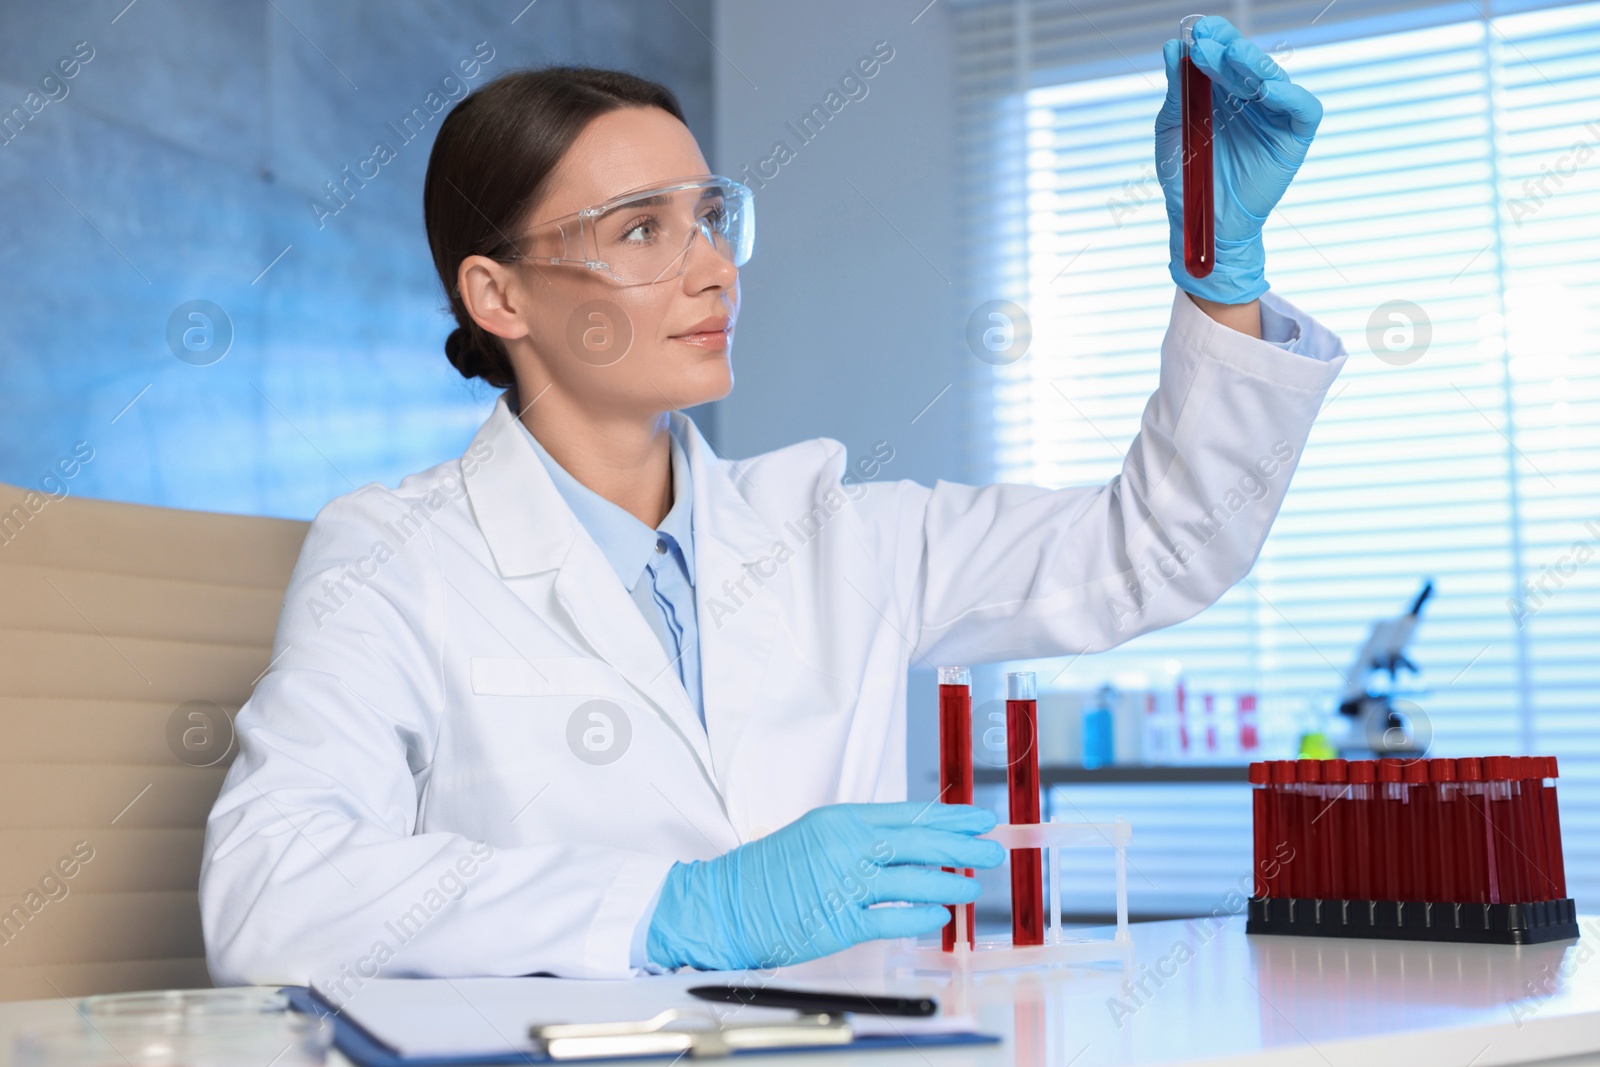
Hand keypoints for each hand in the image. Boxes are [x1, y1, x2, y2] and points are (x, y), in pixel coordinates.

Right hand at [645, 801, 1004, 970]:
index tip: (980, 819)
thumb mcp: (817, 834)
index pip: (910, 815)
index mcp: (843, 819)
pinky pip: (892, 919)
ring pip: (913, 880)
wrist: (726, 902)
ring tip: (974, 887)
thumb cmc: (772, 871)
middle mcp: (847, 846)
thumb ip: (862, 836)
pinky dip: (920, 916)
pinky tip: (940, 916)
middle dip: (963, 847)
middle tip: (993, 849)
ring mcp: (844, 883)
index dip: (951, 818)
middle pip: (920, 843)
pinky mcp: (839, 921)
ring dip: (951, 884)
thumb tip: (913, 842)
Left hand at [1155, 15, 1323, 303]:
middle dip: (1229, 48)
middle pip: (1249, 63)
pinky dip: (1288, 95)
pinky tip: (1265, 89)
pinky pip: (1303, 108)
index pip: (1225, 56)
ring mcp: (1274, 116)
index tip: (1198, 30)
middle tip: (1209, 40)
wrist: (1199, 222)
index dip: (1217, 38)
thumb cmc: (1185, 179)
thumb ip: (1176, 91)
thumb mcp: (1172, 129)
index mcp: (1222, 94)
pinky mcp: (1294, 137)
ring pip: (1274, 79)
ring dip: (1253, 64)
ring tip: (1232, 54)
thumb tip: (1174, 49)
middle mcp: (1250, 100)